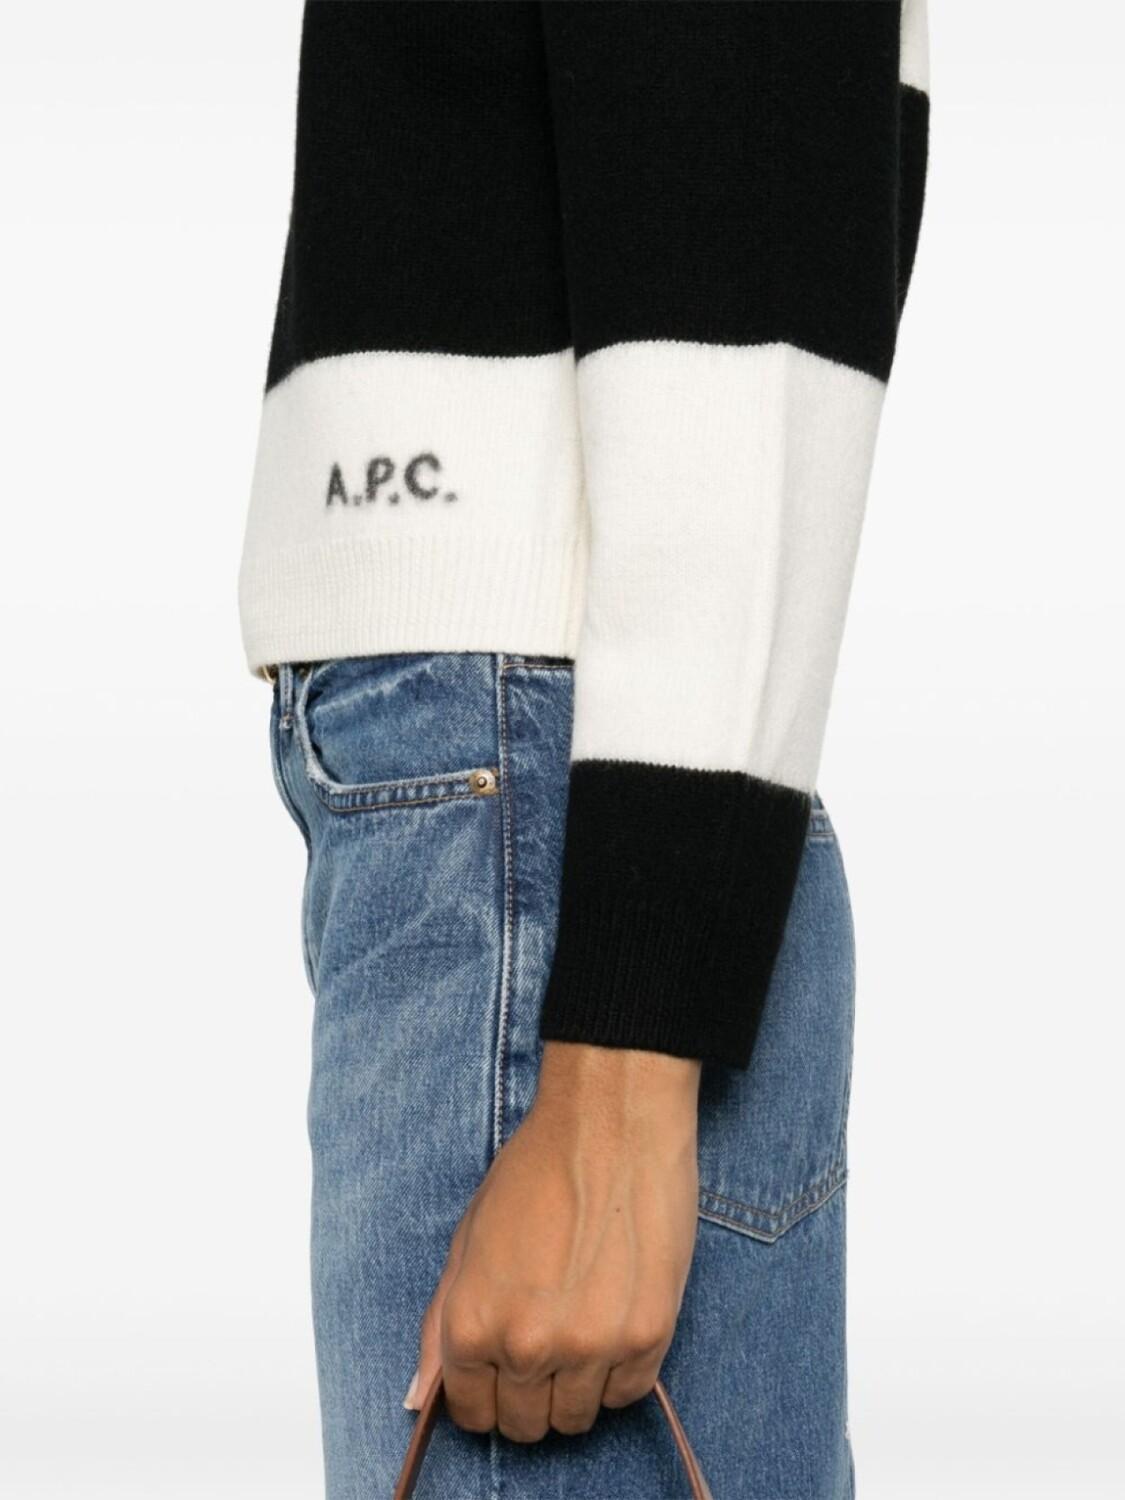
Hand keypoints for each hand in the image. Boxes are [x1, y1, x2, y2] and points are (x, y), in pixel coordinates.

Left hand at [405, 1041, 700, 1440]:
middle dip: (529, 1391)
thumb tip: (420, 1397)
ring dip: (575, 1384)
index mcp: (471, 1322)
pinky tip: (614, 1318)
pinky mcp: (647, 1337)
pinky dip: (620, 1370)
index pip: (471, 1412)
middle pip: (524, 1425)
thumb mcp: (468, 1239)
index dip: (486, 1391)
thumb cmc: (537, 1169)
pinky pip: (627, 1394)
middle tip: (545, 1337)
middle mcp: (525, 1345)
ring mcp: (589, 1346)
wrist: (611, 1123)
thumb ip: (441, 1324)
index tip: (501, 1369)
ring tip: (581, 1322)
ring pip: (576, 1419)